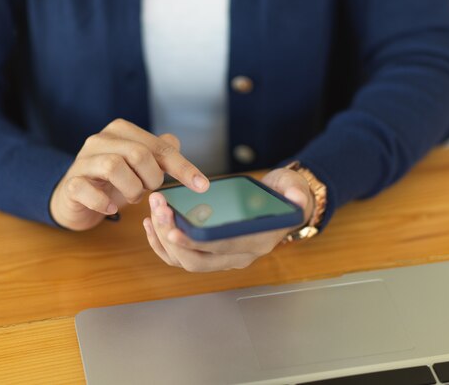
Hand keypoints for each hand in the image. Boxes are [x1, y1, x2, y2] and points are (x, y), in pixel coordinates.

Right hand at [50, 119, 208, 230]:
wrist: (75, 198)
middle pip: (138, 153)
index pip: (159, 147)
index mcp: (122, 131)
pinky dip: (104, 202)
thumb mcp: (139, 166)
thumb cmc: (113, 180)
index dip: (182, 167)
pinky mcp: (70, 183)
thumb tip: (175, 142)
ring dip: (131, 189)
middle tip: (151, 191)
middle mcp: (100, 140)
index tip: (202, 185)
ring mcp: (82, 161)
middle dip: (152, 178)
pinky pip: (87, 189)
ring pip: (114, 167)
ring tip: (133, 198)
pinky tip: (112, 209)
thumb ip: (159, 152)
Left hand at [143, 167, 313, 271]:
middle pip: (196, 261)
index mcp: (256, 242)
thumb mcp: (293, 188)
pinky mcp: (210, 253)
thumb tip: (296, 197)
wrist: (282, 206)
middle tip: (159, 209)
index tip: (173, 229)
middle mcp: (238, 256)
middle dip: (172, 238)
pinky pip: (180, 257)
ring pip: (184, 261)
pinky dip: (162, 244)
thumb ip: (294, 192)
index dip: (196, 242)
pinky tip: (152, 223)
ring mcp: (223, 258)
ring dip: (164, 239)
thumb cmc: (284, 195)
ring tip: (154, 210)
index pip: (222, 249)